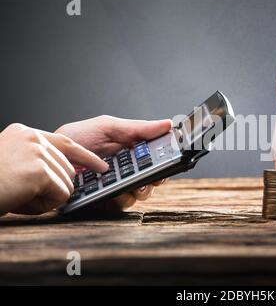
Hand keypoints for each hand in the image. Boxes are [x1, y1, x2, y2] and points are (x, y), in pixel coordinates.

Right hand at [0, 124, 106, 214]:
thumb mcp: (11, 164)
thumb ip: (36, 162)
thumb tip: (66, 175)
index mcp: (24, 134)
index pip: (65, 142)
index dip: (85, 156)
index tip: (101, 166)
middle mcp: (32, 138)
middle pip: (68, 170)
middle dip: (52, 189)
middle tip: (22, 194)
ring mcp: (36, 151)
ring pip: (66, 184)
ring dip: (46, 199)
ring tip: (17, 195)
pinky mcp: (39, 170)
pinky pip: (61, 196)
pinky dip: (43, 206)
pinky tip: (20, 201)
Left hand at [55, 115, 171, 209]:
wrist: (50, 156)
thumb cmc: (77, 138)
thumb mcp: (109, 127)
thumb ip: (138, 128)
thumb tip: (167, 124)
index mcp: (132, 149)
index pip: (157, 156)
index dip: (166, 159)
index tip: (169, 160)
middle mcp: (128, 167)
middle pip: (153, 177)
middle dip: (155, 178)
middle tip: (152, 176)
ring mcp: (118, 184)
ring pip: (141, 192)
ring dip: (139, 190)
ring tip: (130, 185)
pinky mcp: (106, 199)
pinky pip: (122, 204)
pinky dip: (122, 200)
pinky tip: (114, 194)